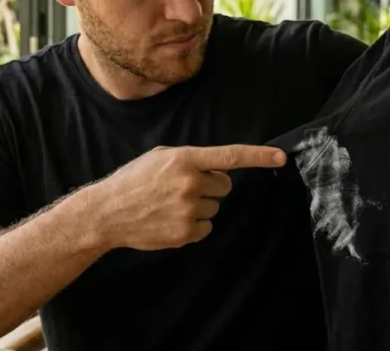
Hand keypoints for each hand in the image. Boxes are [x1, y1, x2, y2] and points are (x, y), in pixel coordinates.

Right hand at [81, 145, 286, 250]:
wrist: (108, 212)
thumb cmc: (133, 181)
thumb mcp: (159, 158)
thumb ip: (189, 160)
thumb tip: (216, 169)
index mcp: (184, 159)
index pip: (230, 156)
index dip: (258, 156)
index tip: (281, 157)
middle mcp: (190, 183)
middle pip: (225, 186)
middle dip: (211, 186)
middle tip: (183, 188)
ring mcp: (189, 210)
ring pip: (215, 207)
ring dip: (200, 206)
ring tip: (170, 205)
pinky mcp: (186, 232)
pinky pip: (207, 227)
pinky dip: (194, 225)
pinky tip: (171, 220)